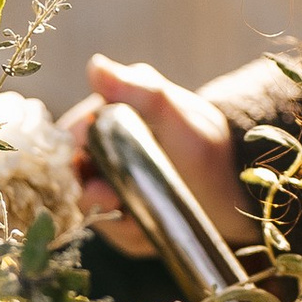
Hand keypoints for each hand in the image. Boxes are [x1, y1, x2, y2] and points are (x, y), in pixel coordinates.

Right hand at [59, 54, 254, 257]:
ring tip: (148, 212)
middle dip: (96, 199)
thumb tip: (95, 66)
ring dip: (118, 220)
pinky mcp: (122, 218)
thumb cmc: (205, 141)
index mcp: (107, 118)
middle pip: (72, 182)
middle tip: (120, 202)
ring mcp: (110, 186)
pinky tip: (154, 225)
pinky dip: (132, 235)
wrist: (235, 182)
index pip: (66, 141)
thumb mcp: (176, 114)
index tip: (98, 177)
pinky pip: (113, 234)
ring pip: (91, 213)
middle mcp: (101, 152)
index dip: (75, 161)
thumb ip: (139, 90)